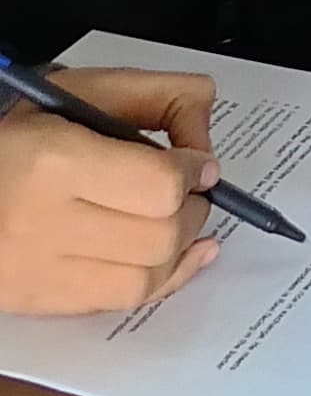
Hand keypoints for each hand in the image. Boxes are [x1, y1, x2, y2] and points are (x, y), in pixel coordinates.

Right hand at [0, 67, 219, 316]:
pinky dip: (163, 281)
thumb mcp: (81, 91)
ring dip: (182, 247)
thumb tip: (206, 146)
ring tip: (179, 218)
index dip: (193, 171)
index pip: (159, 186)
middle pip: (160, 235)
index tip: (197, 161)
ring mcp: (43, 273)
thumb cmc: (17, 134)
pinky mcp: (44, 304)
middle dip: (194, 209)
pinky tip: (181, 257)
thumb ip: (158, 96)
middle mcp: (47, 225)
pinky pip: (122, 304)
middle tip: (192, 188)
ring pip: (147, 278)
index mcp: (57, 162)